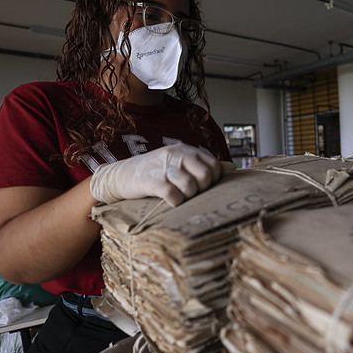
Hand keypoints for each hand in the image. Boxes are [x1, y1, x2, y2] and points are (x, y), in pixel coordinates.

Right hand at [90, 143, 220, 205]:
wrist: (121, 174)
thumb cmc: (155, 172)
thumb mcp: (177, 162)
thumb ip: (200, 164)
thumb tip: (231, 169)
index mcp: (186, 149)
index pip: (214, 165)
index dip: (213, 180)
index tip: (203, 187)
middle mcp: (176, 154)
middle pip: (205, 175)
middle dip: (202, 190)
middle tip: (191, 194)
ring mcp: (163, 167)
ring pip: (190, 186)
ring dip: (188, 197)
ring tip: (179, 197)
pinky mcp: (150, 181)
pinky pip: (172, 194)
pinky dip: (175, 202)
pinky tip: (171, 202)